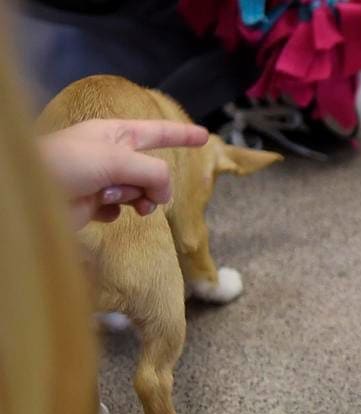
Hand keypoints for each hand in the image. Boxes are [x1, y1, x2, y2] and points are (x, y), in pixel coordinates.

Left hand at [39, 118, 208, 228]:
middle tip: (148, 197)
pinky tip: (99, 210)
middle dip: (154, 184)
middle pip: (152, 170)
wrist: (31, 196)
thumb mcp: (117, 158)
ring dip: (134, 199)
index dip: (182, 134)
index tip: (205, 136)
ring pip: (140, 192)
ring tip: (116, 201)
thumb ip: (153, 172)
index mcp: (116, 134)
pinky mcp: (94, 204)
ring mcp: (103, 180)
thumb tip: (164, 195)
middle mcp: (111, 155)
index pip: (158, 131)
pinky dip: (115, 212)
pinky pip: (121, 210)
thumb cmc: (68, 164)